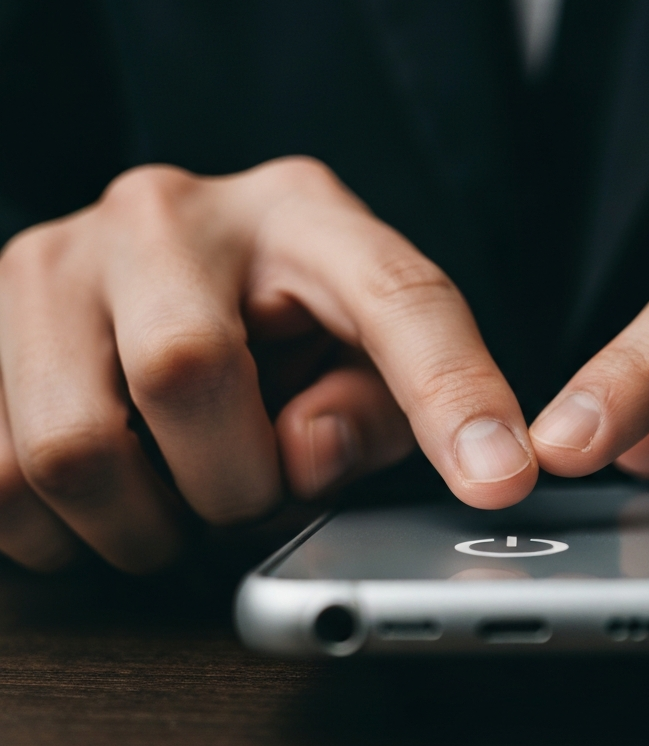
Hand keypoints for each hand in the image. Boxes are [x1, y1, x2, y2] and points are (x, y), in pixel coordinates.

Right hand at [0, 158, 536, 572]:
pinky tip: (109, 497)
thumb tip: (302, 459)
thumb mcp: (360, 362)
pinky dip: (58, 531)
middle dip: (231, 486)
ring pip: (73, 446)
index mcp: (300, 214)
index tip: (500, 480)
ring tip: (175, 500)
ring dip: (141, 524)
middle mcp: (165, 217)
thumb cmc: (273, 326)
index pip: (395, 298)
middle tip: (246, 498)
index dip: (453, 396)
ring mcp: (50, 262)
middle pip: (186, 373)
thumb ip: (374, 410)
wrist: (148, 271)